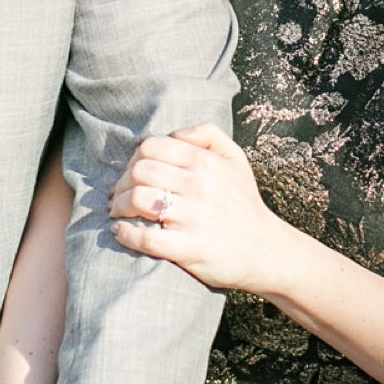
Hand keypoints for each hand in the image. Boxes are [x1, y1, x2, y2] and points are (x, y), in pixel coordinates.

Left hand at [108, 124, 297, 292]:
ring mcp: (195, 218)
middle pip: (139, 171)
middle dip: (122, 183)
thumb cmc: (242, 202)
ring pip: (138, 200)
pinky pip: (146, 238)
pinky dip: (125, 233)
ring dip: (119, 206)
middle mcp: (200, 186)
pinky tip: (120, 231)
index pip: (150, 147)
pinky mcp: (190, 248)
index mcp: (206, 162)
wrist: (265, 250)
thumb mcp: (235, 159)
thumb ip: (207, 134)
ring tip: (118, 212)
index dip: (133, 159)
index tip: (132, 174)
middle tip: (119, 195)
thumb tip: (173, 134)